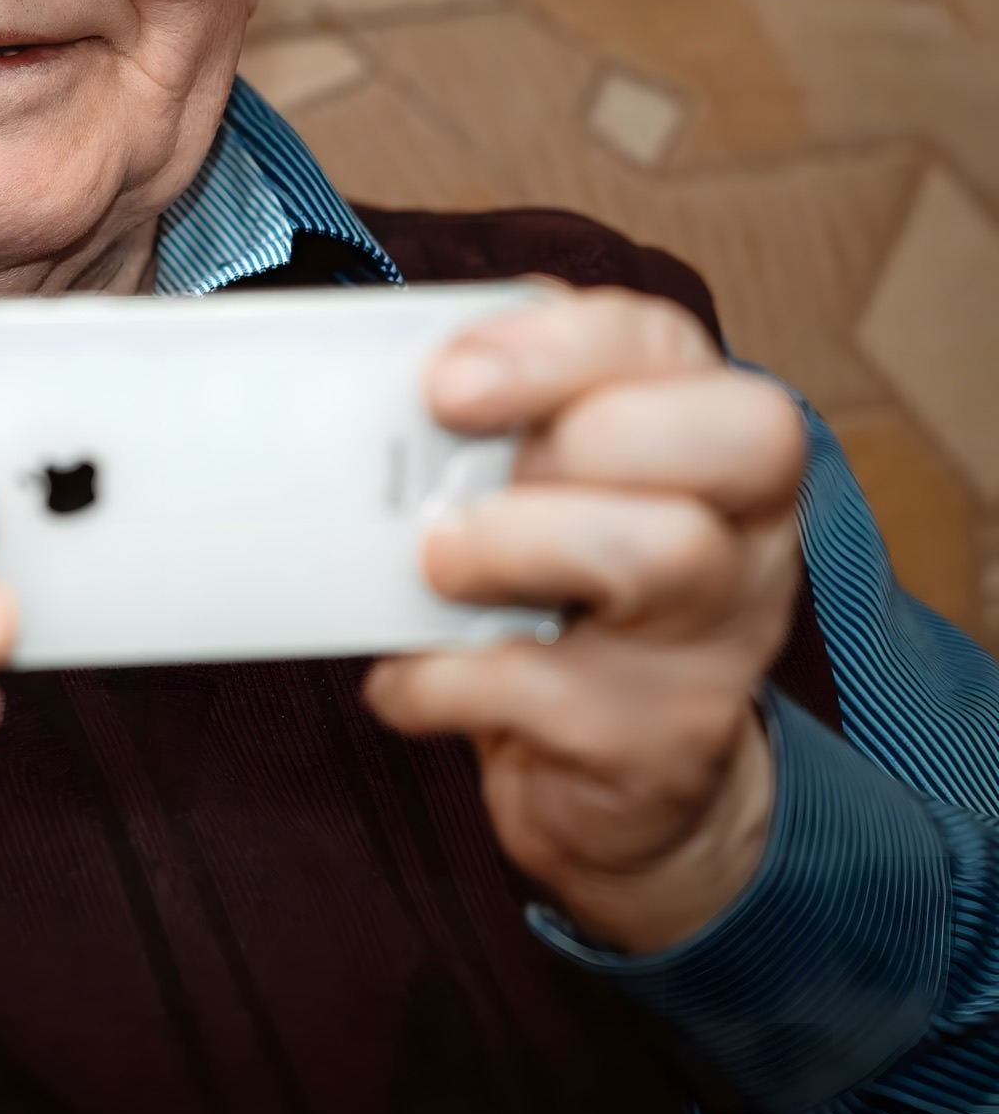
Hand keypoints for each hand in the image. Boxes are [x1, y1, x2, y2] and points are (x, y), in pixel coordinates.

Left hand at [365, 288, 804, 954]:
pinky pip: (554, 692)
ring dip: (515, 545)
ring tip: (435, 565)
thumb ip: (485, 424)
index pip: (665, 342)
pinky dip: (446, 679)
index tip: (446, 381)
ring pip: (664, 552)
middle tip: (460, 473)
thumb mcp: (532, 486)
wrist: (607, 772)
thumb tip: (369, 392)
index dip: (557, 346)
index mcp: (703, 430)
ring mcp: (719, 636)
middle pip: (738, 434)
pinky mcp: (663, 739)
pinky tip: (407, 676)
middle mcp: (744, 525)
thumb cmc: (551, 588)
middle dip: (577, 433)